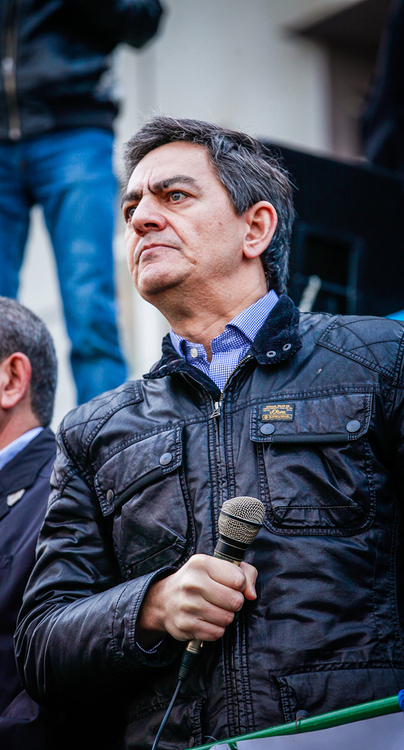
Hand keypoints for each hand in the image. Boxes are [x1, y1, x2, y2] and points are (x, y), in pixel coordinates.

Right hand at [137, 554, 256, 647]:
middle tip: (225, 599)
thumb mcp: (219, 567)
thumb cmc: (199, 581)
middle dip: (234, 602)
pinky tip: (207, 620)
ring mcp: (187, 605)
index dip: (241, 585)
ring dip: (226, 616)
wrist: (164, 599)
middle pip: (235, 601)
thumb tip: (251, 594)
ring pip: (227, 618)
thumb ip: (245, 573)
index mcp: (201, 563)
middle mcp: (192, 583)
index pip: (238, 580)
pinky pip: (216, 633)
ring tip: (215, 609)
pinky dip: (216, 629)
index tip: (232, 585)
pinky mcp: (185, 625)